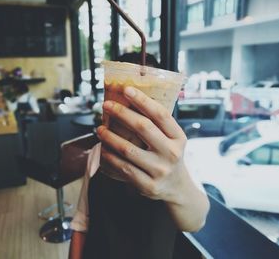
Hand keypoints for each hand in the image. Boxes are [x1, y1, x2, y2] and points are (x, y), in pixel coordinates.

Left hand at [97, 86, 189, 204]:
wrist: (176, 188)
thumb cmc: (168, 156)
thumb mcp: (172, 140)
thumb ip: (158, 125)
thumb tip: (130, 101)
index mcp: (178, 138)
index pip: (160, 114)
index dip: (143, 100)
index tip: (126, 89)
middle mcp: (171, 153)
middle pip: (143, 127)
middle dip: (121, 113)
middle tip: (106, 105)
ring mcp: (160, 170)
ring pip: (128, 149)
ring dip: (109, 136)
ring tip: (99, 129)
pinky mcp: (147, 185)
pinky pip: (123, 168)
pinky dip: (109, 156)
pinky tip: (103, 149)